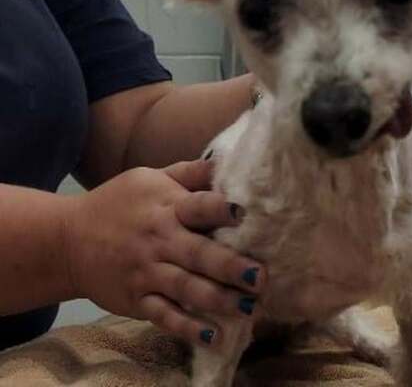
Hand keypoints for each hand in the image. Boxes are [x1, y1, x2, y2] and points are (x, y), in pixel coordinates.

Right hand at [65, 160, 263, 347]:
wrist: (65, 240)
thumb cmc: (119, 204)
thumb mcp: (150, 178)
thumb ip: (190, 173)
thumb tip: (227, 161)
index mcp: (166, 207)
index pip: (197, 206)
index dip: (221, 209)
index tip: (247, 213)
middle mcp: (158, 240)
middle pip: (197, 253)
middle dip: (230, 266)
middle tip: (260, 276)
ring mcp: (146, 272)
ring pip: (186, 288)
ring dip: (218, 299)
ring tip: (249, 307)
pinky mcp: (136, 300)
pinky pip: (164, 315)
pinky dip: (186, 327)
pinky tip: (212, 336)